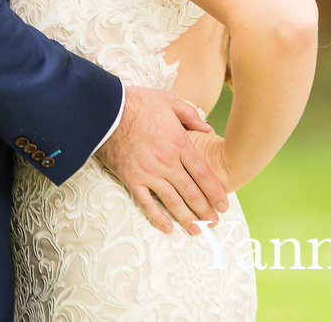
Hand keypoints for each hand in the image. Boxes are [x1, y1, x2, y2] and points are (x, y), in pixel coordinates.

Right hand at [96, 86, 227, 235]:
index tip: (223, 204)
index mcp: (179, 143)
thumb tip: (208, 129)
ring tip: (197, 229)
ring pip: (172, 201)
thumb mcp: (169, 101)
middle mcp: (167, 162)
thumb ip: (191, 115)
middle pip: (191, 191)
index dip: (215, 192)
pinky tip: (168, 227)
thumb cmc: (138, 103)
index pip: (203, 173)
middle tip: (214, 222)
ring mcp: (149, 173)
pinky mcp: (132, 179)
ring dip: (187, 218)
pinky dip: (157, 217)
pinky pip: (147, 203)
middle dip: (205, 210)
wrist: (106, 111)